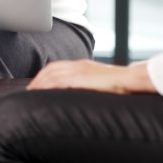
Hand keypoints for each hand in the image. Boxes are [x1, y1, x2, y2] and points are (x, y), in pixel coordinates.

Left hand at [27, 60, 155, 94]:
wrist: (134, 79)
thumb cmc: (122, 85)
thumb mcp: (101, 83)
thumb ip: (89, 86)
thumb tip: (79, 97)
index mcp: (82, 66)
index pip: (57, 67)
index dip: (44, 76)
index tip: (35, 85)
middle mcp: (79, 65)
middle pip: (51, 69)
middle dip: (38, 79)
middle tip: (28, 91)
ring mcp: (80, 70)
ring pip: (52, 74)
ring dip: (39, 83)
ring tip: (31, 94)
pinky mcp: (83, 77)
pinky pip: (60, 80)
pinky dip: (48, 85)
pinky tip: (42, 92)